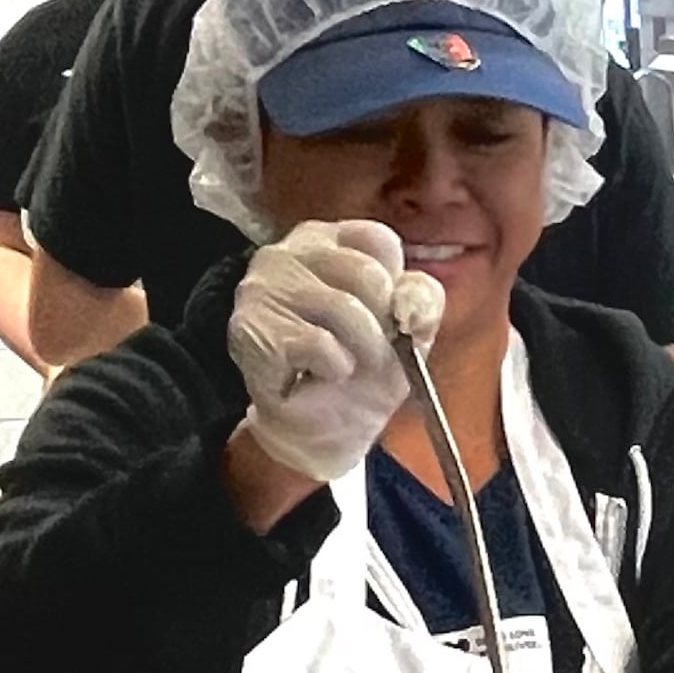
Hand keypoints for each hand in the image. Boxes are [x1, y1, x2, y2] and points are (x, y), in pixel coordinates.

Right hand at [222, 221, 445, 484]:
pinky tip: (315, 374)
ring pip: (343, 308)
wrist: (320, 431)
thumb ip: (422, 300)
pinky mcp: (251, 326)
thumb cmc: (359, 371)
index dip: (395, 288)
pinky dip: (332, 369)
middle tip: (365, 353)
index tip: (387, 319)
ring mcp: (264, 286)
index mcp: (327, 242)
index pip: (379, 241)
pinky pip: (318, 343)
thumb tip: (408, 303)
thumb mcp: (408, 330)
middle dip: (382, 326)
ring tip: (342, 367)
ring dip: (359, 353)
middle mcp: (288, 253)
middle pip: (367, 274)